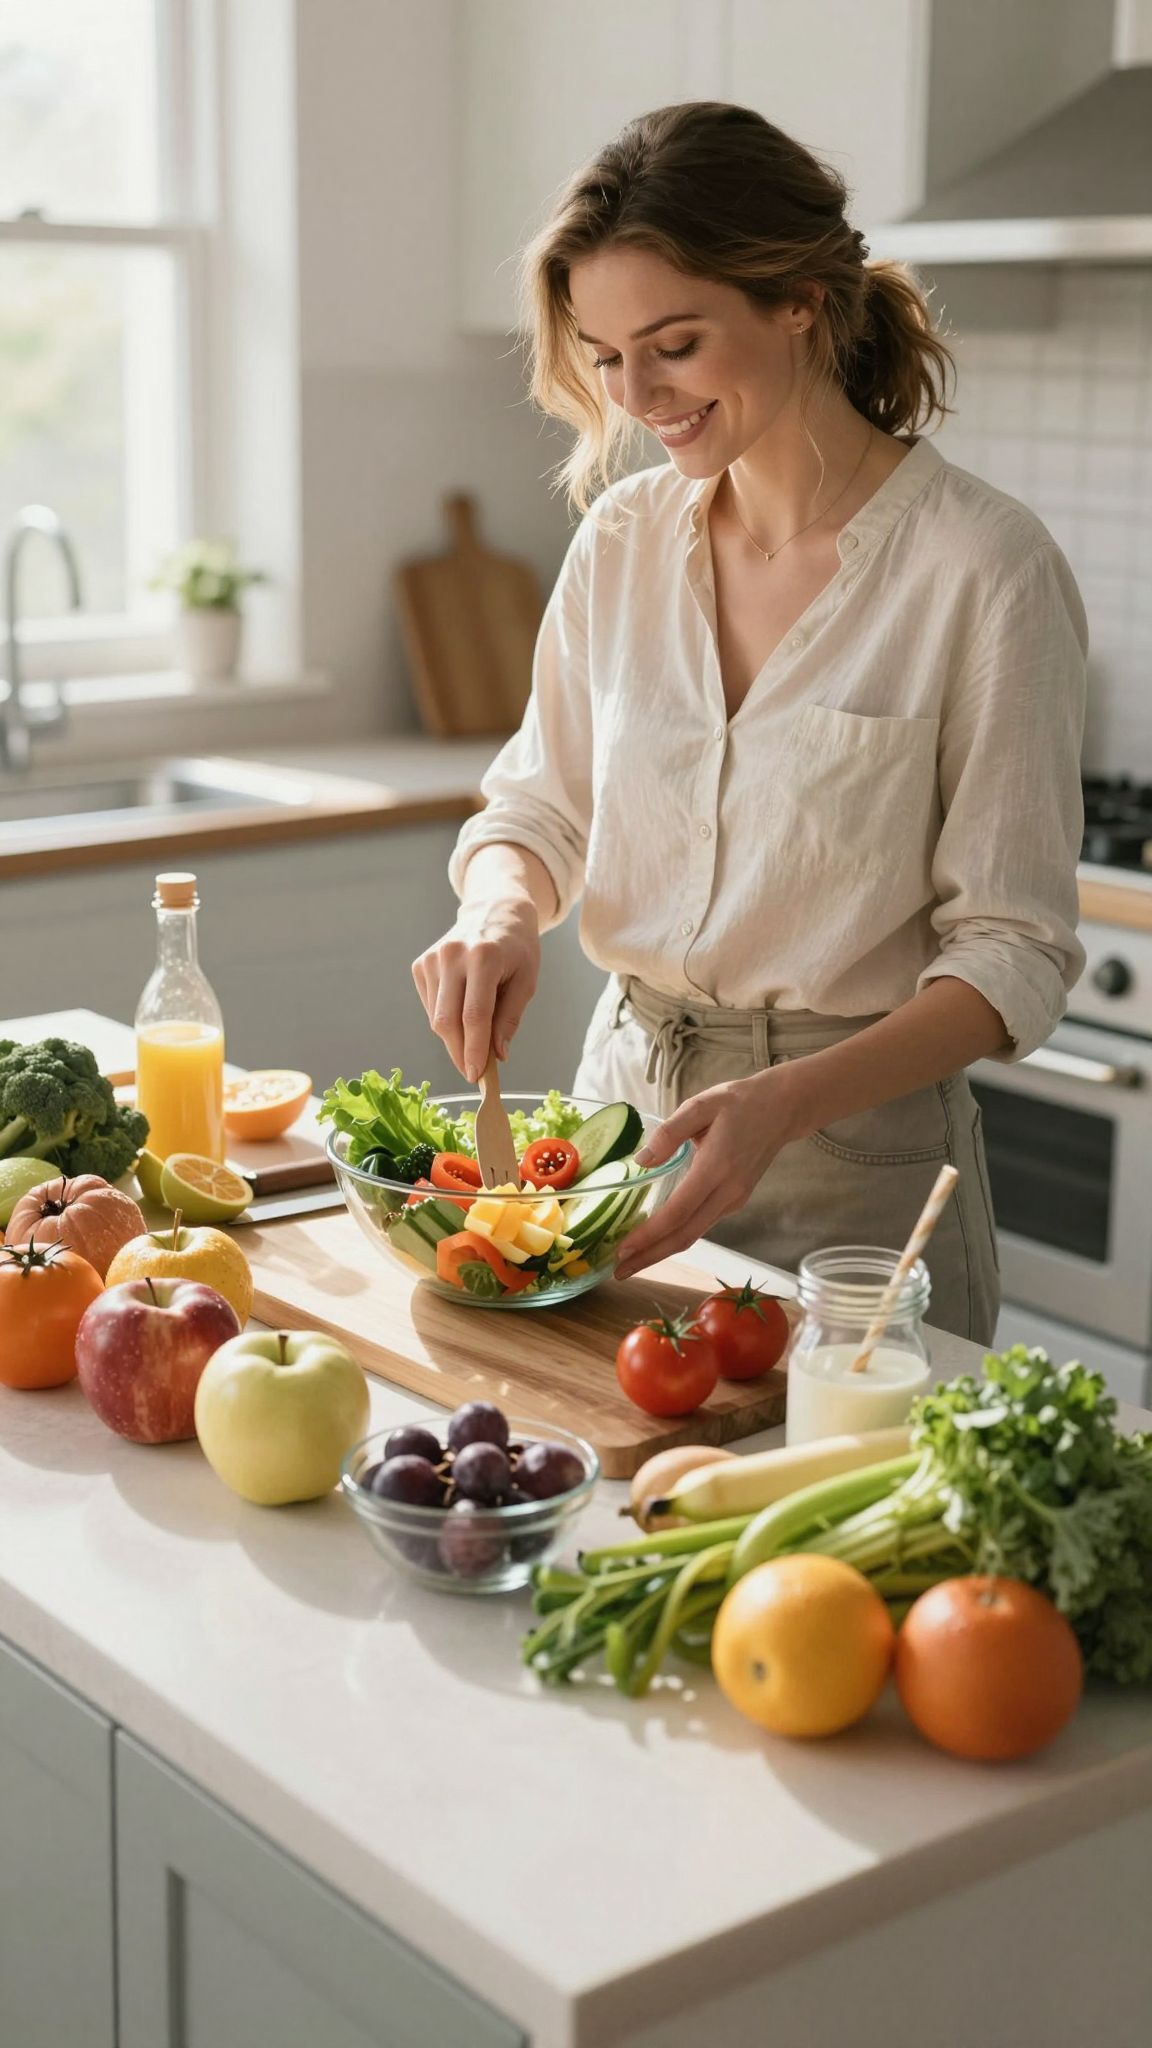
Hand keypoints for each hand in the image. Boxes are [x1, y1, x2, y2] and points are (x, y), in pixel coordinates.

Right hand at [411, 896, 539, 1082]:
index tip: (477, 1075)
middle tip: (473, 1072)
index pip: (474, 1015)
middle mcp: (452, 955)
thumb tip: (497, 1055)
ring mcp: (432, 958)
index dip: (474, 1050)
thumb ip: (509, 1018)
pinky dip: (446, 1020)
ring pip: (436, 1017)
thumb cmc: (517, 948)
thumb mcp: (526, 981)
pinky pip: (431, 1006)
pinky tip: (462, 1013)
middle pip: (447, 1020)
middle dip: (459, 1052)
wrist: (495, 912)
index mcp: (484, 956)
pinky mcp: (421, 964)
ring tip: (474, 1041)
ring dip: (454, 1039)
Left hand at [613, 1067, 802, 1280]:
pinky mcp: (734, 1201)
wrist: (782, 1109)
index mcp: (716, 1167)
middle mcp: (727, 1191)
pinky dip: (676, 1237)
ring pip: (694, 1235)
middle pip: (685, 1235)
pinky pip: (701, 1225)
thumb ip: (670, 1132)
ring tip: (630, 1261)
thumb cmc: (739, 1103)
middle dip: (650, 1257)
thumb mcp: (701, 1104)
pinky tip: (656, 1239)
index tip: (622, 1249)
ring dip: (661, 1252)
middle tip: (618, 1272)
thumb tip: (642, 1161)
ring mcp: (733, 1200)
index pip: (678, 1212)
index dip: (649, 1235)